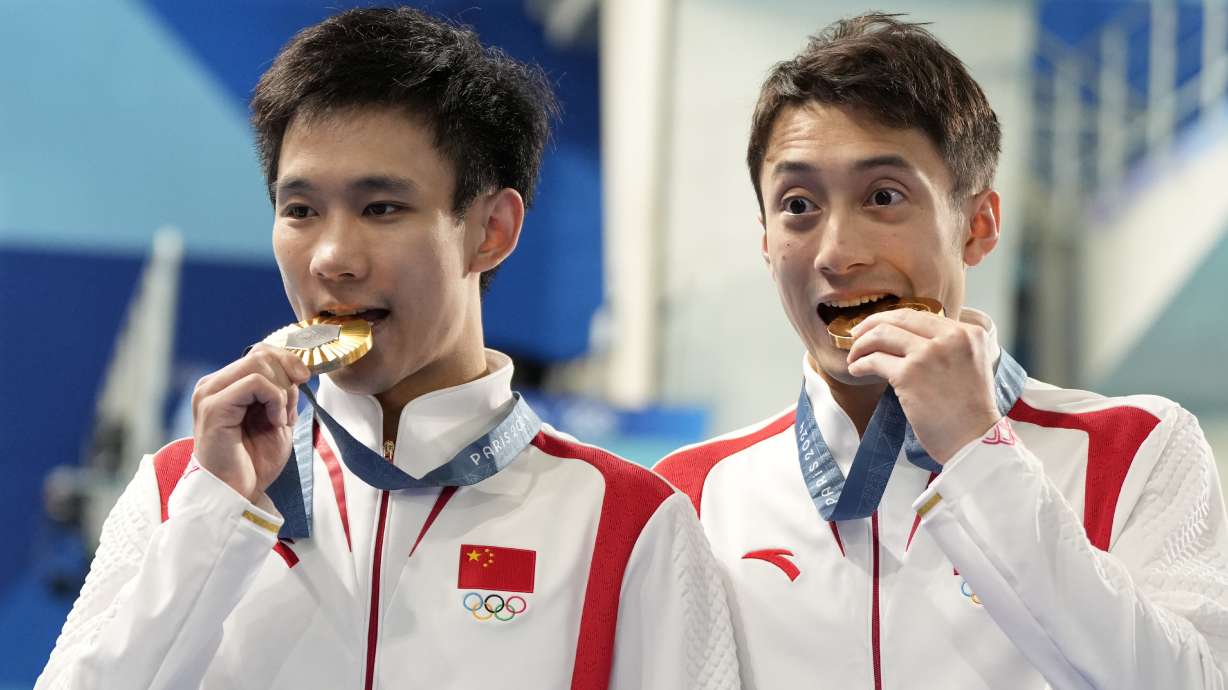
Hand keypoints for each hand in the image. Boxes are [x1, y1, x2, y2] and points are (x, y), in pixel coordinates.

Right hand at [191, 345, 310, 500]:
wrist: (237, 494)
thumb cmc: (254, 462)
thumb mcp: (278, 419)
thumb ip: (284, 393)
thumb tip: (297, 371)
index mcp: (225, 386)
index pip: (259, 352)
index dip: (288, 361)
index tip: (305, 379)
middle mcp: (213, 385)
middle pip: (261, 354)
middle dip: (287, 377)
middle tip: (289, 409)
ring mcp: (210, 394)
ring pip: (258, 362)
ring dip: (281, 391)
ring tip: (278, 418)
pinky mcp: (214, 406)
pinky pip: (255, 382)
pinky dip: (274, 400)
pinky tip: (274, 422)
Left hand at [845, 309, 998, 462]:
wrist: (973, 440)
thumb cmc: (969, 411)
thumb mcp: (970, 364)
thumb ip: (948, 347)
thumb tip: (909, 338)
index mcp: (968, 333)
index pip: (921, 315)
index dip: (894, 319)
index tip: (878, 326)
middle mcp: (950, 337)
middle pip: (900, 318)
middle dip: (872, 323)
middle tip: (856, 334)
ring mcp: (928, 354)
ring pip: (883, 334)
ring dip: (862, 344)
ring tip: (855, 356)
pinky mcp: (909, 374)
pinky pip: (874, 360)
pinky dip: (860, 363)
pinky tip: (856, 370)